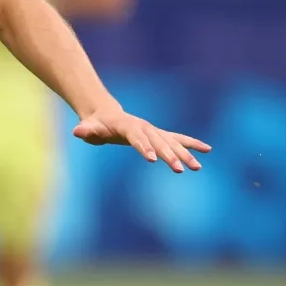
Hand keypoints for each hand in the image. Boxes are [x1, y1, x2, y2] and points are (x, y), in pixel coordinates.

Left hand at [73, 109, 211, 171]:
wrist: (105, 115)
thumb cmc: (95, 125)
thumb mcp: (88, 128)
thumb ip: (85, 130)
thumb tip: (78, 131)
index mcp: (127, 126)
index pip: (137, 138)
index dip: (144, 147)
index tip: (153, 159)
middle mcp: (144, 127)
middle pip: (158, 142)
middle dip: (169, 155)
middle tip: (179, 170)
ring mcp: (153, 131)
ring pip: (171, 142)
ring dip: (184, 154)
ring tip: (197, 167)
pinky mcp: (159, 135)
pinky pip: (178, 139)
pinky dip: (192, 144)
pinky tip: (207, 150)